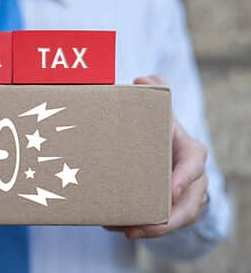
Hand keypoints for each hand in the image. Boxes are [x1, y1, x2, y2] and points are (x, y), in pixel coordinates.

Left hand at [105, 76, 208, 238]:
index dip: (185, 177)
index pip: (194, 164)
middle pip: (187, 205)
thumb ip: (156, 92)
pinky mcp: (171, 210)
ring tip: (122, 230)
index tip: (172, 189)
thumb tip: (143, 79)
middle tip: (139, 226)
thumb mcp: (163, 113)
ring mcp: (184, 198)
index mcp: (191, 153)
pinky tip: (114, 226)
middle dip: (165, 219)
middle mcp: (193, 179)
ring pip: (173, 220)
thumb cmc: (163, 133)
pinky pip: (160, 224)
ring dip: (149, 228)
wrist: (169, 154)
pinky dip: (139, 227)